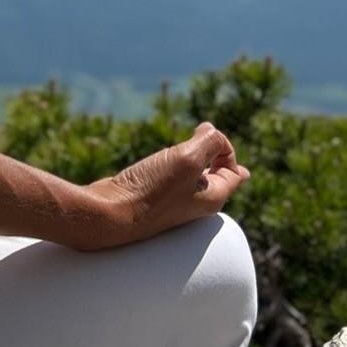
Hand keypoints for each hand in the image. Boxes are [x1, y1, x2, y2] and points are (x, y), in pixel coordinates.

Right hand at [82, 123, 249, 248]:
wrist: (111, 214)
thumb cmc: (151, 189)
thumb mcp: (187, 158)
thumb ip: (208, 141)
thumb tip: (211, 132)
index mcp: (213, 198)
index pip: (236, 173)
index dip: (226, 149)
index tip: (205, 137)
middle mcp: (196, 204)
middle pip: (217, 176)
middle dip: (212, 154)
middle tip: (202, 136)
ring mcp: (174, 203)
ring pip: (193, 177)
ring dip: (190, 158)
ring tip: (183, 147)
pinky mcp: (153, 199)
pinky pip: (172, 180)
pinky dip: (170, 166)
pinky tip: (160, 162)